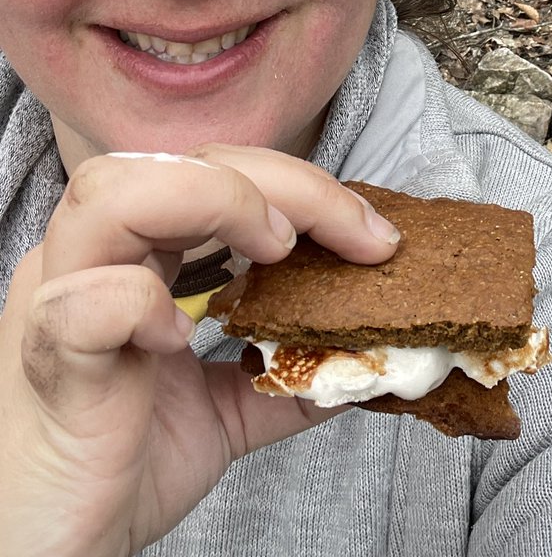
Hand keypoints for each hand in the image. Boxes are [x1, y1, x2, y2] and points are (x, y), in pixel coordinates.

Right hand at [0, 146, 399, 556]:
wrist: (50, 551)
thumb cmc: (122, 462)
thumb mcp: (228, 404)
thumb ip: (288, 367)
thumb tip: (370, 352)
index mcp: (132, 252)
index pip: (214, 167)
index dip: (302, 184)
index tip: (375, 234)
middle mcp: (91, 258)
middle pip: (172, 161)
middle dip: (278, 179)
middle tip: (352, 235)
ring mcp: (60, 300)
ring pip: (110, 194)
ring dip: (212, 202)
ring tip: (274, 252)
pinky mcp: (50, 362)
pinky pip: (84, 301)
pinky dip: (141, 302)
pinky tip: (181, 339)